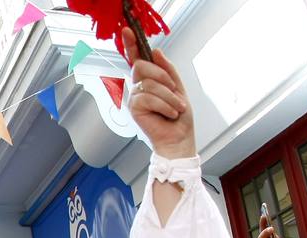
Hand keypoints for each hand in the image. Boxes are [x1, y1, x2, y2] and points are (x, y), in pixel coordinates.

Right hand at [124, 28, 194, 158]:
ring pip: (150, 84)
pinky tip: (169, 114)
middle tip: (174, 91)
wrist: (178, 138)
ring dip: (169, 96)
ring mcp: (135, 97)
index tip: (128, 30)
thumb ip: (167, 69)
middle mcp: (139, 87)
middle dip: (162, 76)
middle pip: (142, 66)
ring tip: (175, 108)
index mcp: (149, 80)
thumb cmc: (178, 117)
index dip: (132, 45)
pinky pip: (149, 97)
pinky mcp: (134, 108)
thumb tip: (156, 52)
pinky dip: (164, 105)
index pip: (138, 59)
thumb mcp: (178, 88)